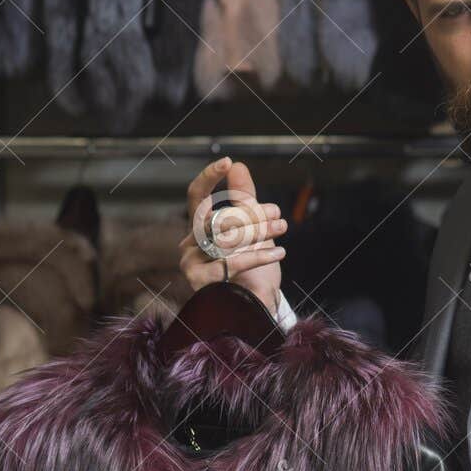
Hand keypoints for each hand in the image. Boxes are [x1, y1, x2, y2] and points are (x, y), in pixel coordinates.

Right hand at [179, 156, 288, 315]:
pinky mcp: (201, 282)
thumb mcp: (252, 230)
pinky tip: (279, 252)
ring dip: (258, 232)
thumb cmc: (252, 269)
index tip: (227, 162)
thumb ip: (243, 199)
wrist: (257, 309)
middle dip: (252, 214)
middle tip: (279, 215)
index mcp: (198, 230)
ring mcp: (192, 265)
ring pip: (225, 238)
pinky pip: (231, 263)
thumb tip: (237, 165)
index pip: (196, 198)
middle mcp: (189, 246)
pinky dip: (258, 256)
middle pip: (218, 218)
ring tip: (281, 227)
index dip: (209, 178)